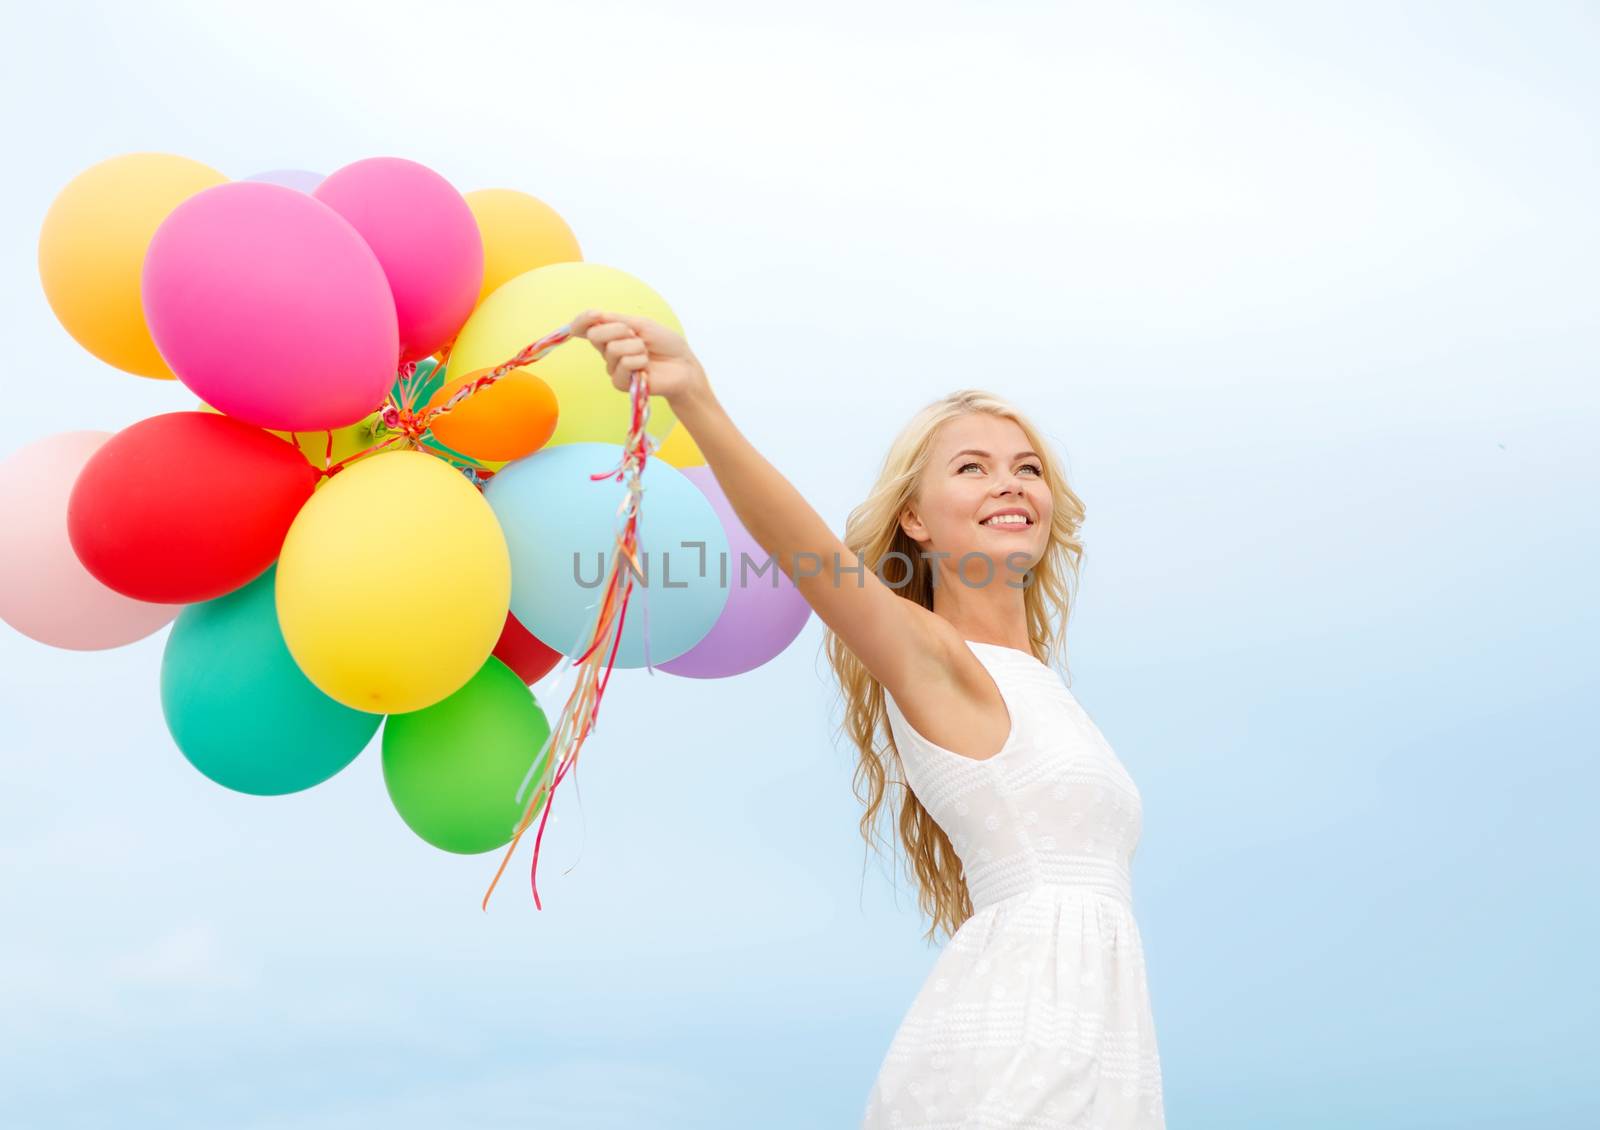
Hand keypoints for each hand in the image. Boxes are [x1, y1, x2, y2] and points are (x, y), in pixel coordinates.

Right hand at [569, 309, 709, 406]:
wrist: (683, 365)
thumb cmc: (665, 344)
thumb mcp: (642, 325)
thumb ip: (618, 320)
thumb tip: (597, 316)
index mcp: (611, 334)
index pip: (585, 328)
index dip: (584, 320)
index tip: (595, 314)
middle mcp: (608, 351)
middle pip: (595, 335)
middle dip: (618, 330)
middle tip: (636, 336)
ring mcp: (613, 368)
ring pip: (612, 349)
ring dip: (635, 347)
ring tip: (646, 354)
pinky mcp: (620, 383)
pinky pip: (623, 364)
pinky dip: (639, 361)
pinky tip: (646, 367)